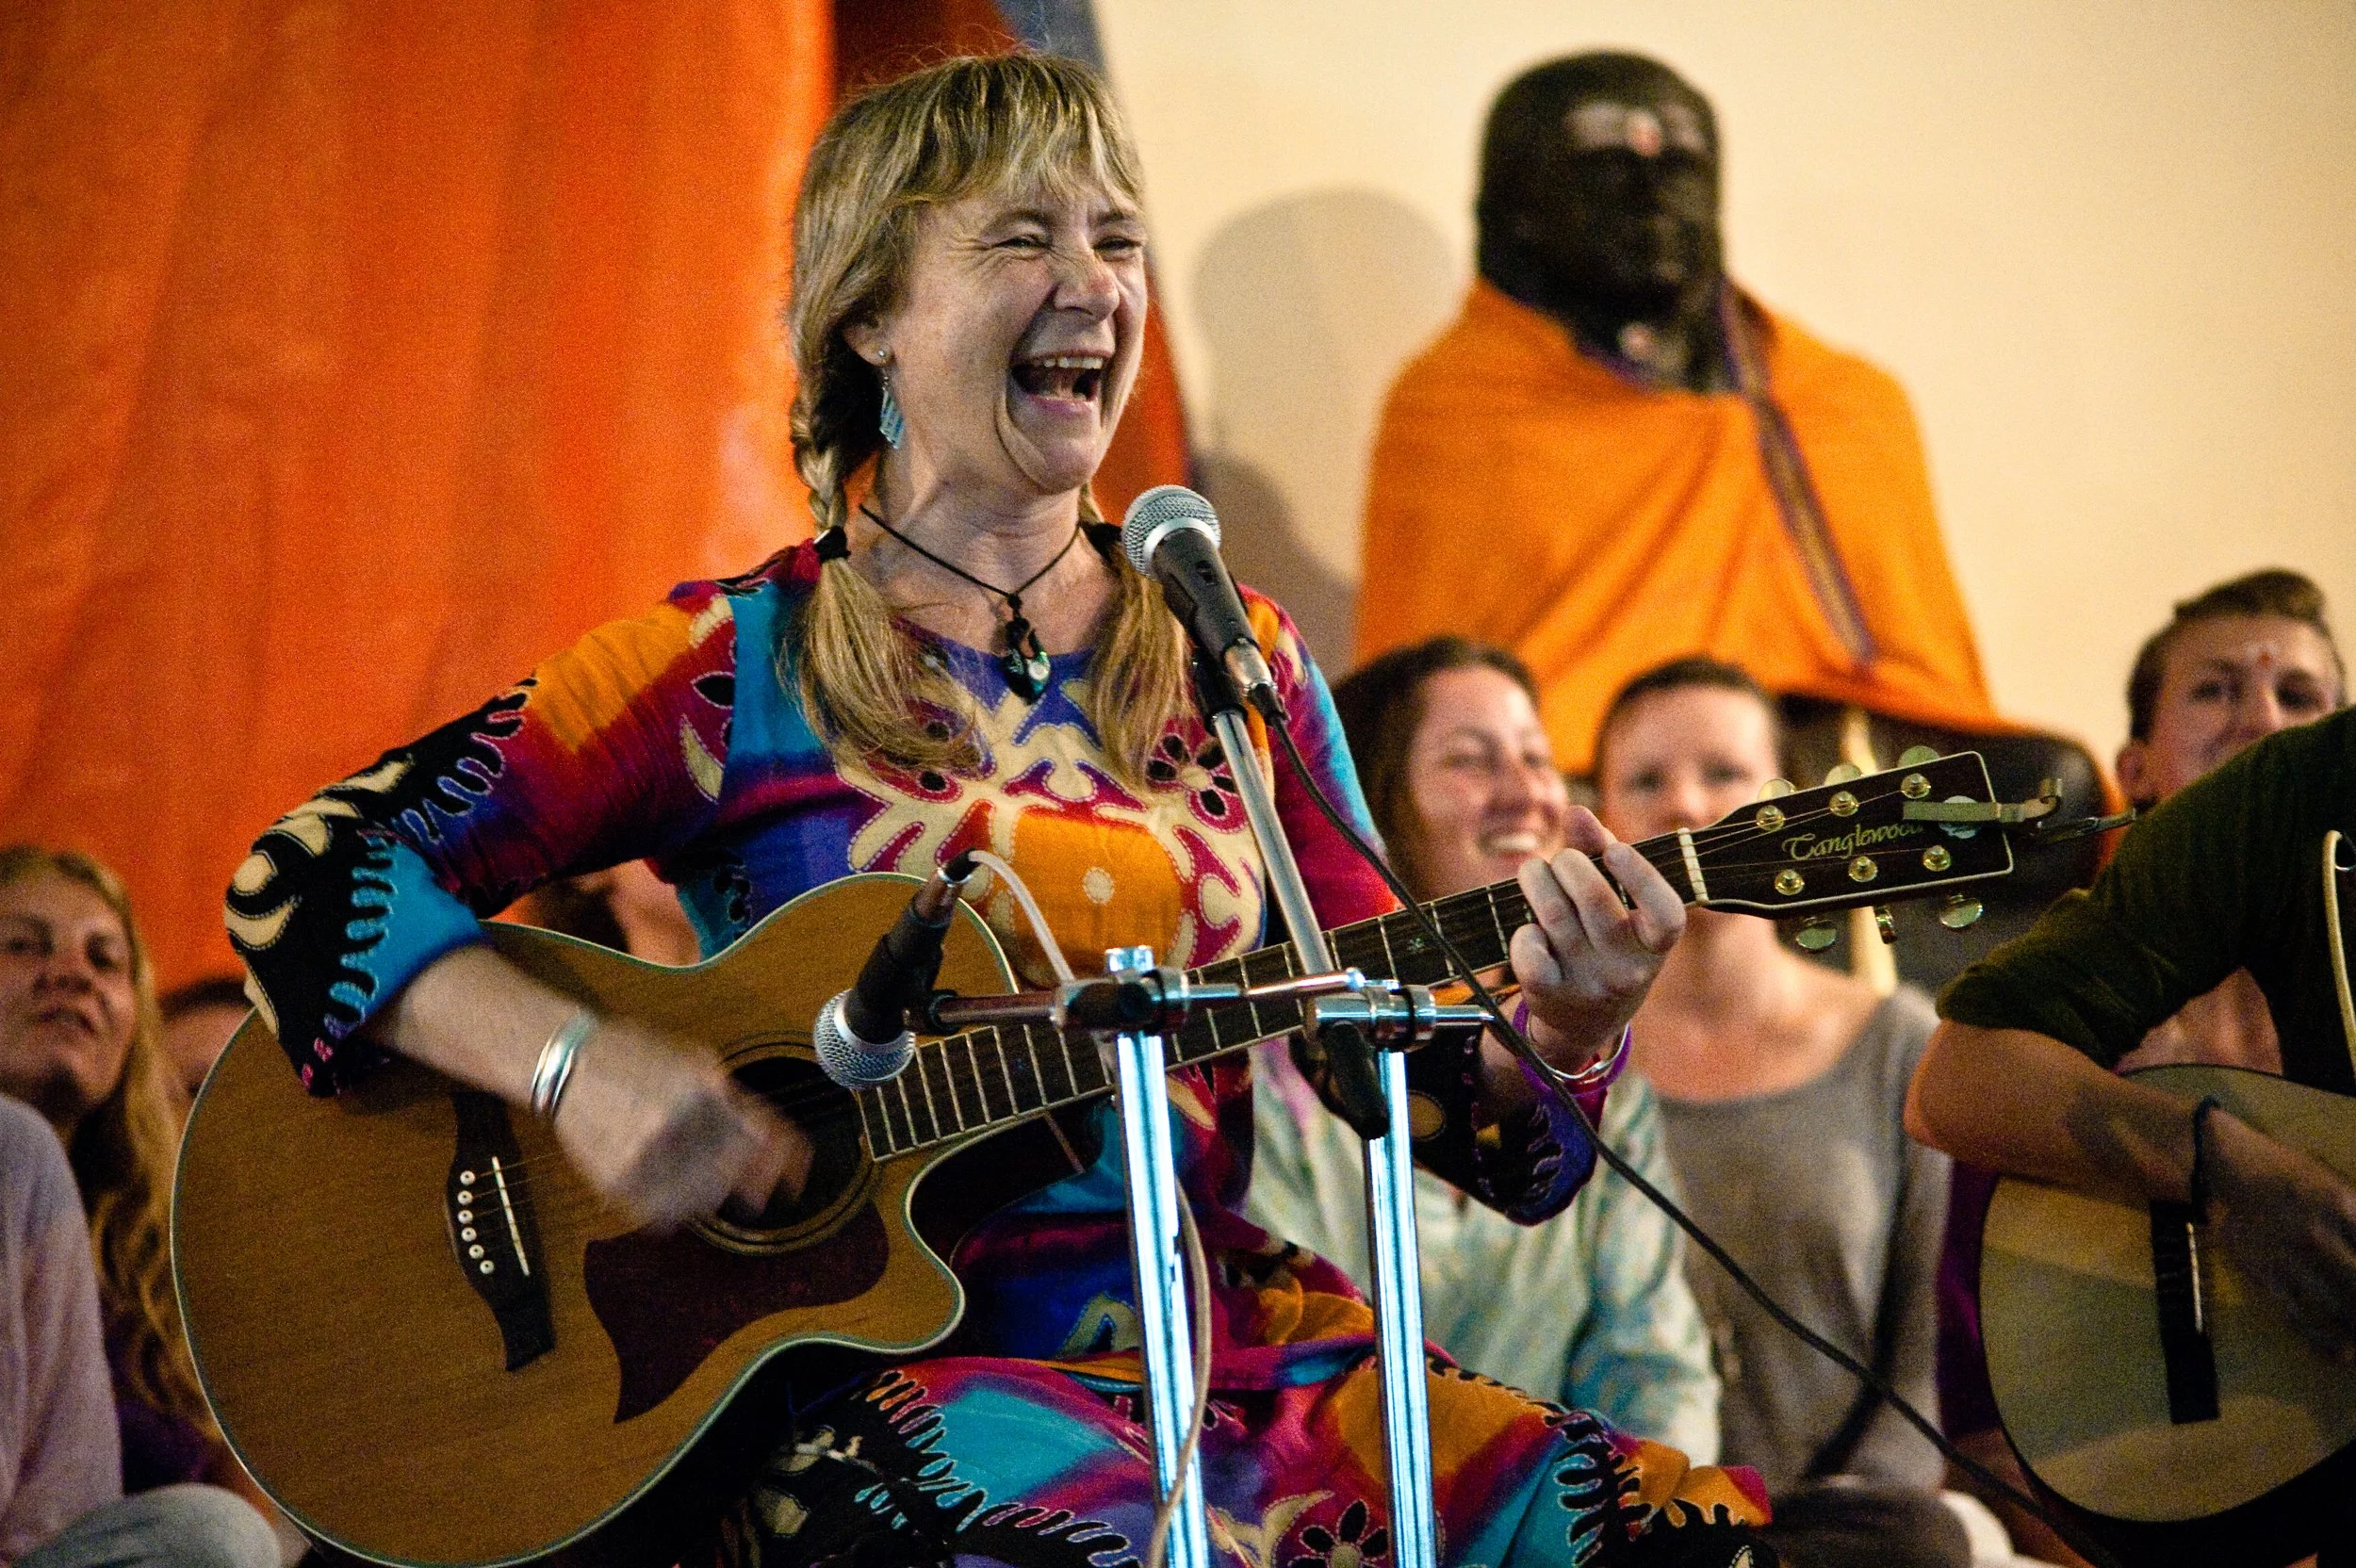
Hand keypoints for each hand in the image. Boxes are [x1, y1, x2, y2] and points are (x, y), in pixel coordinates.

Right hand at [549, 1019, 810, 1228]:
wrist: (566, 1063)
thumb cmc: (633, 1055)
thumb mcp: (693, 1059)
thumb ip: (733, 1097)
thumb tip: (772, 1140)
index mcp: (702, 1086)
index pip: (761, 1132)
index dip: (787, 1159)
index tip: (798, 1177)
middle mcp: (676, 1121)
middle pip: (736, 1169)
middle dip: (752, 1181)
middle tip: (757, 1190)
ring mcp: (645, 1153)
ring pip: (702, 1195)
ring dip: (713, 1192)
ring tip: (702, 1179)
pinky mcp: (618, 1179)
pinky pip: (663, 1212)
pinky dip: (677, 1208)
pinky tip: (675, 1191)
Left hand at [1507, 806, 1684, 1072]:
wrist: (1584, 1022)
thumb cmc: (1604, 942)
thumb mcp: (1617, 903)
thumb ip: (1600, 853)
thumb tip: (1576, 811)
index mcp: (1655, 945)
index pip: (1666, 914)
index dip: (1642, 877)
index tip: (1616, 851)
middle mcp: (1628, 969)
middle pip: (1593, 898)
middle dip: (1569, 863)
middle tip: (1562, 860)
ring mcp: (1589, 985)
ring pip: (1554, 913)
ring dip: (1536, 879)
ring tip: (1534, 873)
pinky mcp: (1551, 995)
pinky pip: (1530, 950)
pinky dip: (1524, 931)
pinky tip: (1529, 927)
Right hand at [2207, 1111, 2355, 1359]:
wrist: (2230, 1167)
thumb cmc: (2294, 1176)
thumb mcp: (2338, 1188)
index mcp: (2342, 1207)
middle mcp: (2317, 1235)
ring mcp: (2288, 1257)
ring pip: (2337, 1308)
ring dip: (2354, 1327)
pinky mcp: (2265, 1274)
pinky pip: (2297, 1315)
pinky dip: (2323, 1342)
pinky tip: (2341, 1357)